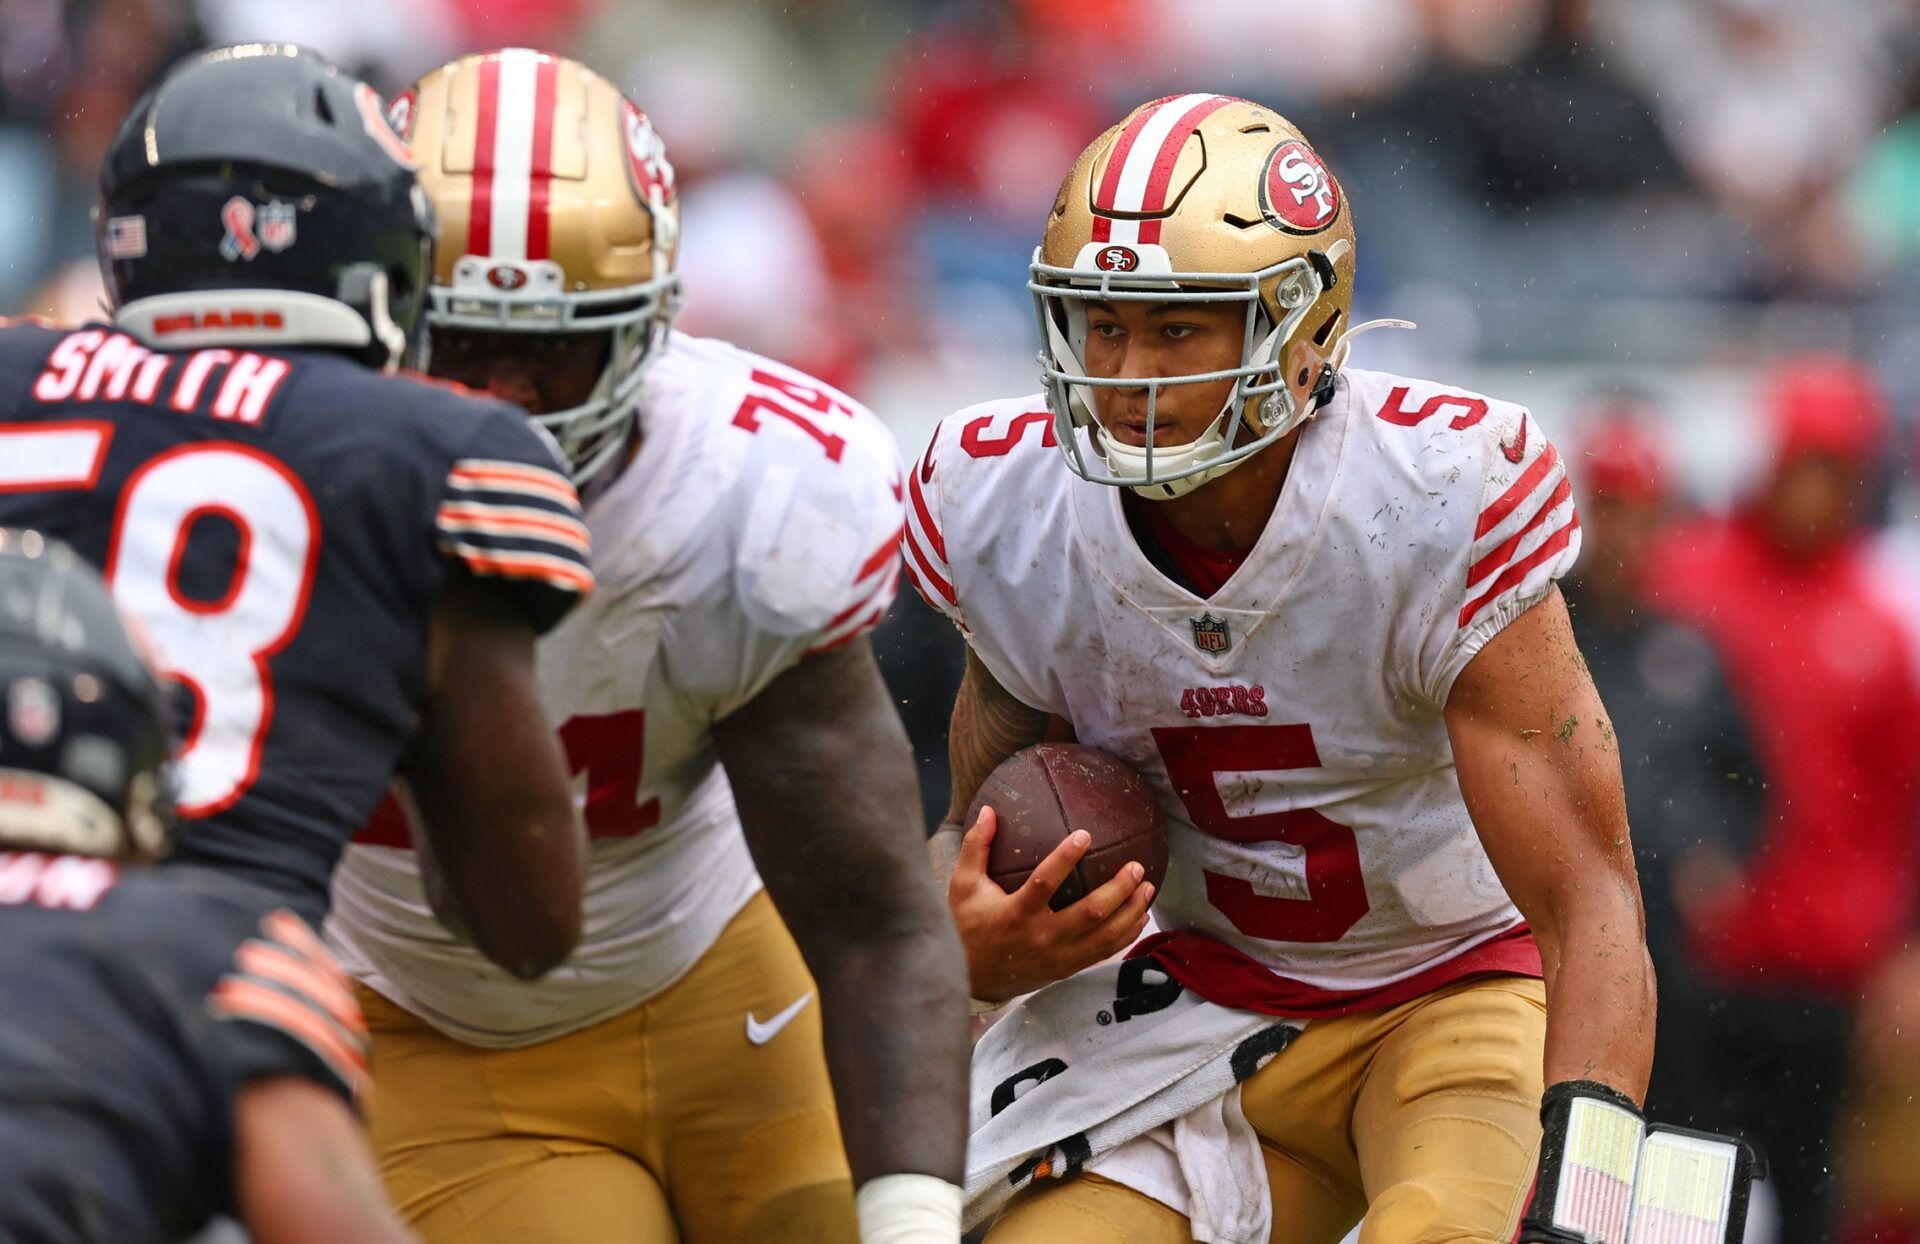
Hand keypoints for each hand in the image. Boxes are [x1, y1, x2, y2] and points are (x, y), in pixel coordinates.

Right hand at [947, 805, 1154, 1002]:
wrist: (970, 979)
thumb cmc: (967, 926)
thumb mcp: (963, 886)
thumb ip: (976, 847)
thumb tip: (987, 810)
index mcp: (1016, 913)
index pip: (1045, 883)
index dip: (1066, 858)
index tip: (1085, 835)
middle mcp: (1041, 937)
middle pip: (1090, 914)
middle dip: (1118, 889)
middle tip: (1137, 866)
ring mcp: (1058, 957)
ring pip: (1105, 936)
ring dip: (1131, 911)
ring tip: (1148, 887)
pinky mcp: (1067, 969)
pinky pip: (1104, 952)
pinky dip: (1126, 934)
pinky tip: (1140, 916)